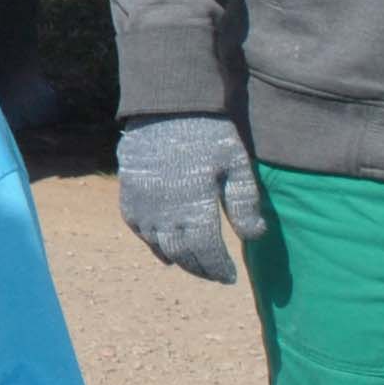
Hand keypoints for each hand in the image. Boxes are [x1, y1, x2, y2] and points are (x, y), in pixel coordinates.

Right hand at [117, 115, 267, 283]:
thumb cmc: (209, 134)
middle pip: (184, 256)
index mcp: (196, 211)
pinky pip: (138, 230)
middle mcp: (167, 216)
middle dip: (201, 270)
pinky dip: (152, 244)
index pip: (208, 255)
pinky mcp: (129, 195)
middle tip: (214, 275)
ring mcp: (144, 207)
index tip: (230, 278)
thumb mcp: (236, 166)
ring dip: (177, 259)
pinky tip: (163, 248)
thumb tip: (254, 237)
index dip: (219, 270)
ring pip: (159, 247)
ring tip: (192, 264)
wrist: (168, 106)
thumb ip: (244, 204)